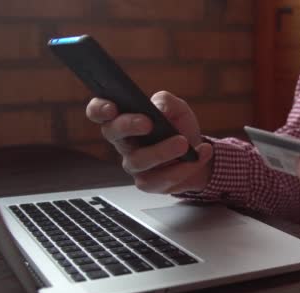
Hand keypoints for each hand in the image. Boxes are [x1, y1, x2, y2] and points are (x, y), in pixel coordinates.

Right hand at [86, 91, 213, 193]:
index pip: (99, 112)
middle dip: (128, 125)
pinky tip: (199, 155)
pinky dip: (184, 167)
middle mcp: (124, 142)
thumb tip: (158, 108)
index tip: (112, 107)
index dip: (99, 109)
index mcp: (124, 118)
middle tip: (148, 123)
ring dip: (163, 151)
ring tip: (184, 143)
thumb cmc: (179, 128)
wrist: (197, 154)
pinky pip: (160, 178)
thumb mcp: (177, 108)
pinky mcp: (148, 183)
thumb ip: (166, 102)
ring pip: (138, 160)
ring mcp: (134, 164)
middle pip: (112, 133)